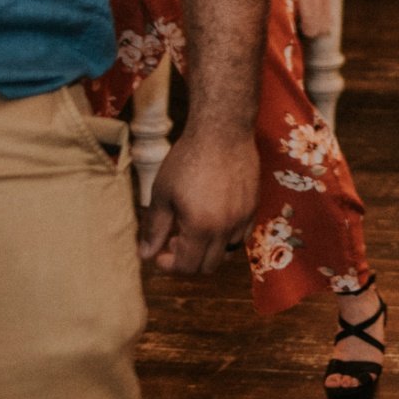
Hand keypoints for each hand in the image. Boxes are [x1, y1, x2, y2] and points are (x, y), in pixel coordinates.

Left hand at [139, 127, 257, 274]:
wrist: (222, 132)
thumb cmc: (187, 160)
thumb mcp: (163, 194)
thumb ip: (155, 228)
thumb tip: (145, 254)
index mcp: (200, 227)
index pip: (187, 266)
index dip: (170, 265)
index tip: (160, 252)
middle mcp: (226, 228)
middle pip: (208, 266)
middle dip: (188, 260)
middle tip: (175, 240)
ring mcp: (243, 218)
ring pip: (228, 254)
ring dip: (209, 250)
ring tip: (196, 230)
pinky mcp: (253, 207)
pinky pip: (242, 236)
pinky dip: (227, 238)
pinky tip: (214, 219)